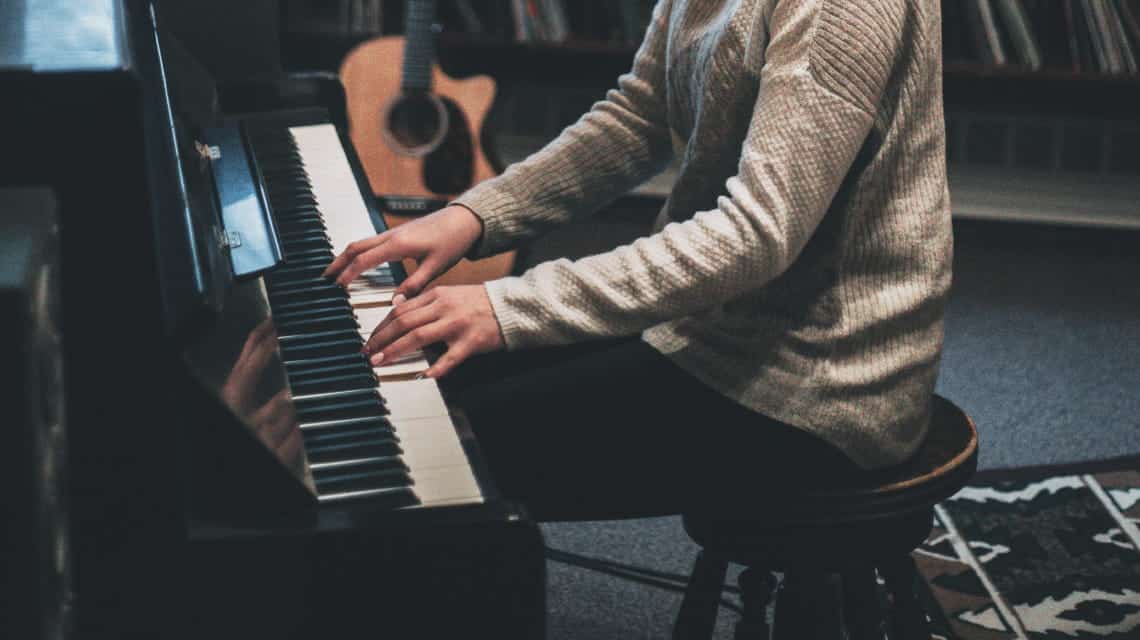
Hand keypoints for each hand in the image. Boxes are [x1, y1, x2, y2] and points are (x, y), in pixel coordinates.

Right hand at [322, 205, 483, 296]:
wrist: (464, 220)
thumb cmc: (452, 241)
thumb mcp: (435, 267)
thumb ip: (414, 285)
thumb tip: (396, 302)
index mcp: (398, 244)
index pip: (363, 259)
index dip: (348, 273)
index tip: (337, 287)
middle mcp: (391, 236)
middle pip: (354, 247)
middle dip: (337, 263)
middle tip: (324, 279)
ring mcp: (393, 233)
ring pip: (361, 243)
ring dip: (345, 256)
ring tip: (335, 272)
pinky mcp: (398, 233)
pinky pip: (370, 242)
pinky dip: (358, 252)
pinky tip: (358, 263)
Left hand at [363, 285, 503, 377]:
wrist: (512, 306)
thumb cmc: (481, 303)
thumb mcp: (450, 294)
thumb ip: (425, 301)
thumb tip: (398, 307)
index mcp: (437, 295)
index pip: (400, 309)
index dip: (381, 326)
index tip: (370, 338)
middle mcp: (444, 307)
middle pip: (403, 322)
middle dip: (381, 339)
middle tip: (368, 352)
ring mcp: (457, 324)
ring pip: (418, 336)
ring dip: (395, 350)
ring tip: (381, 361)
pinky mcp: (471, 341)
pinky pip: (450, 357)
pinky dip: (435, 368)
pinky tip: (423, 376)